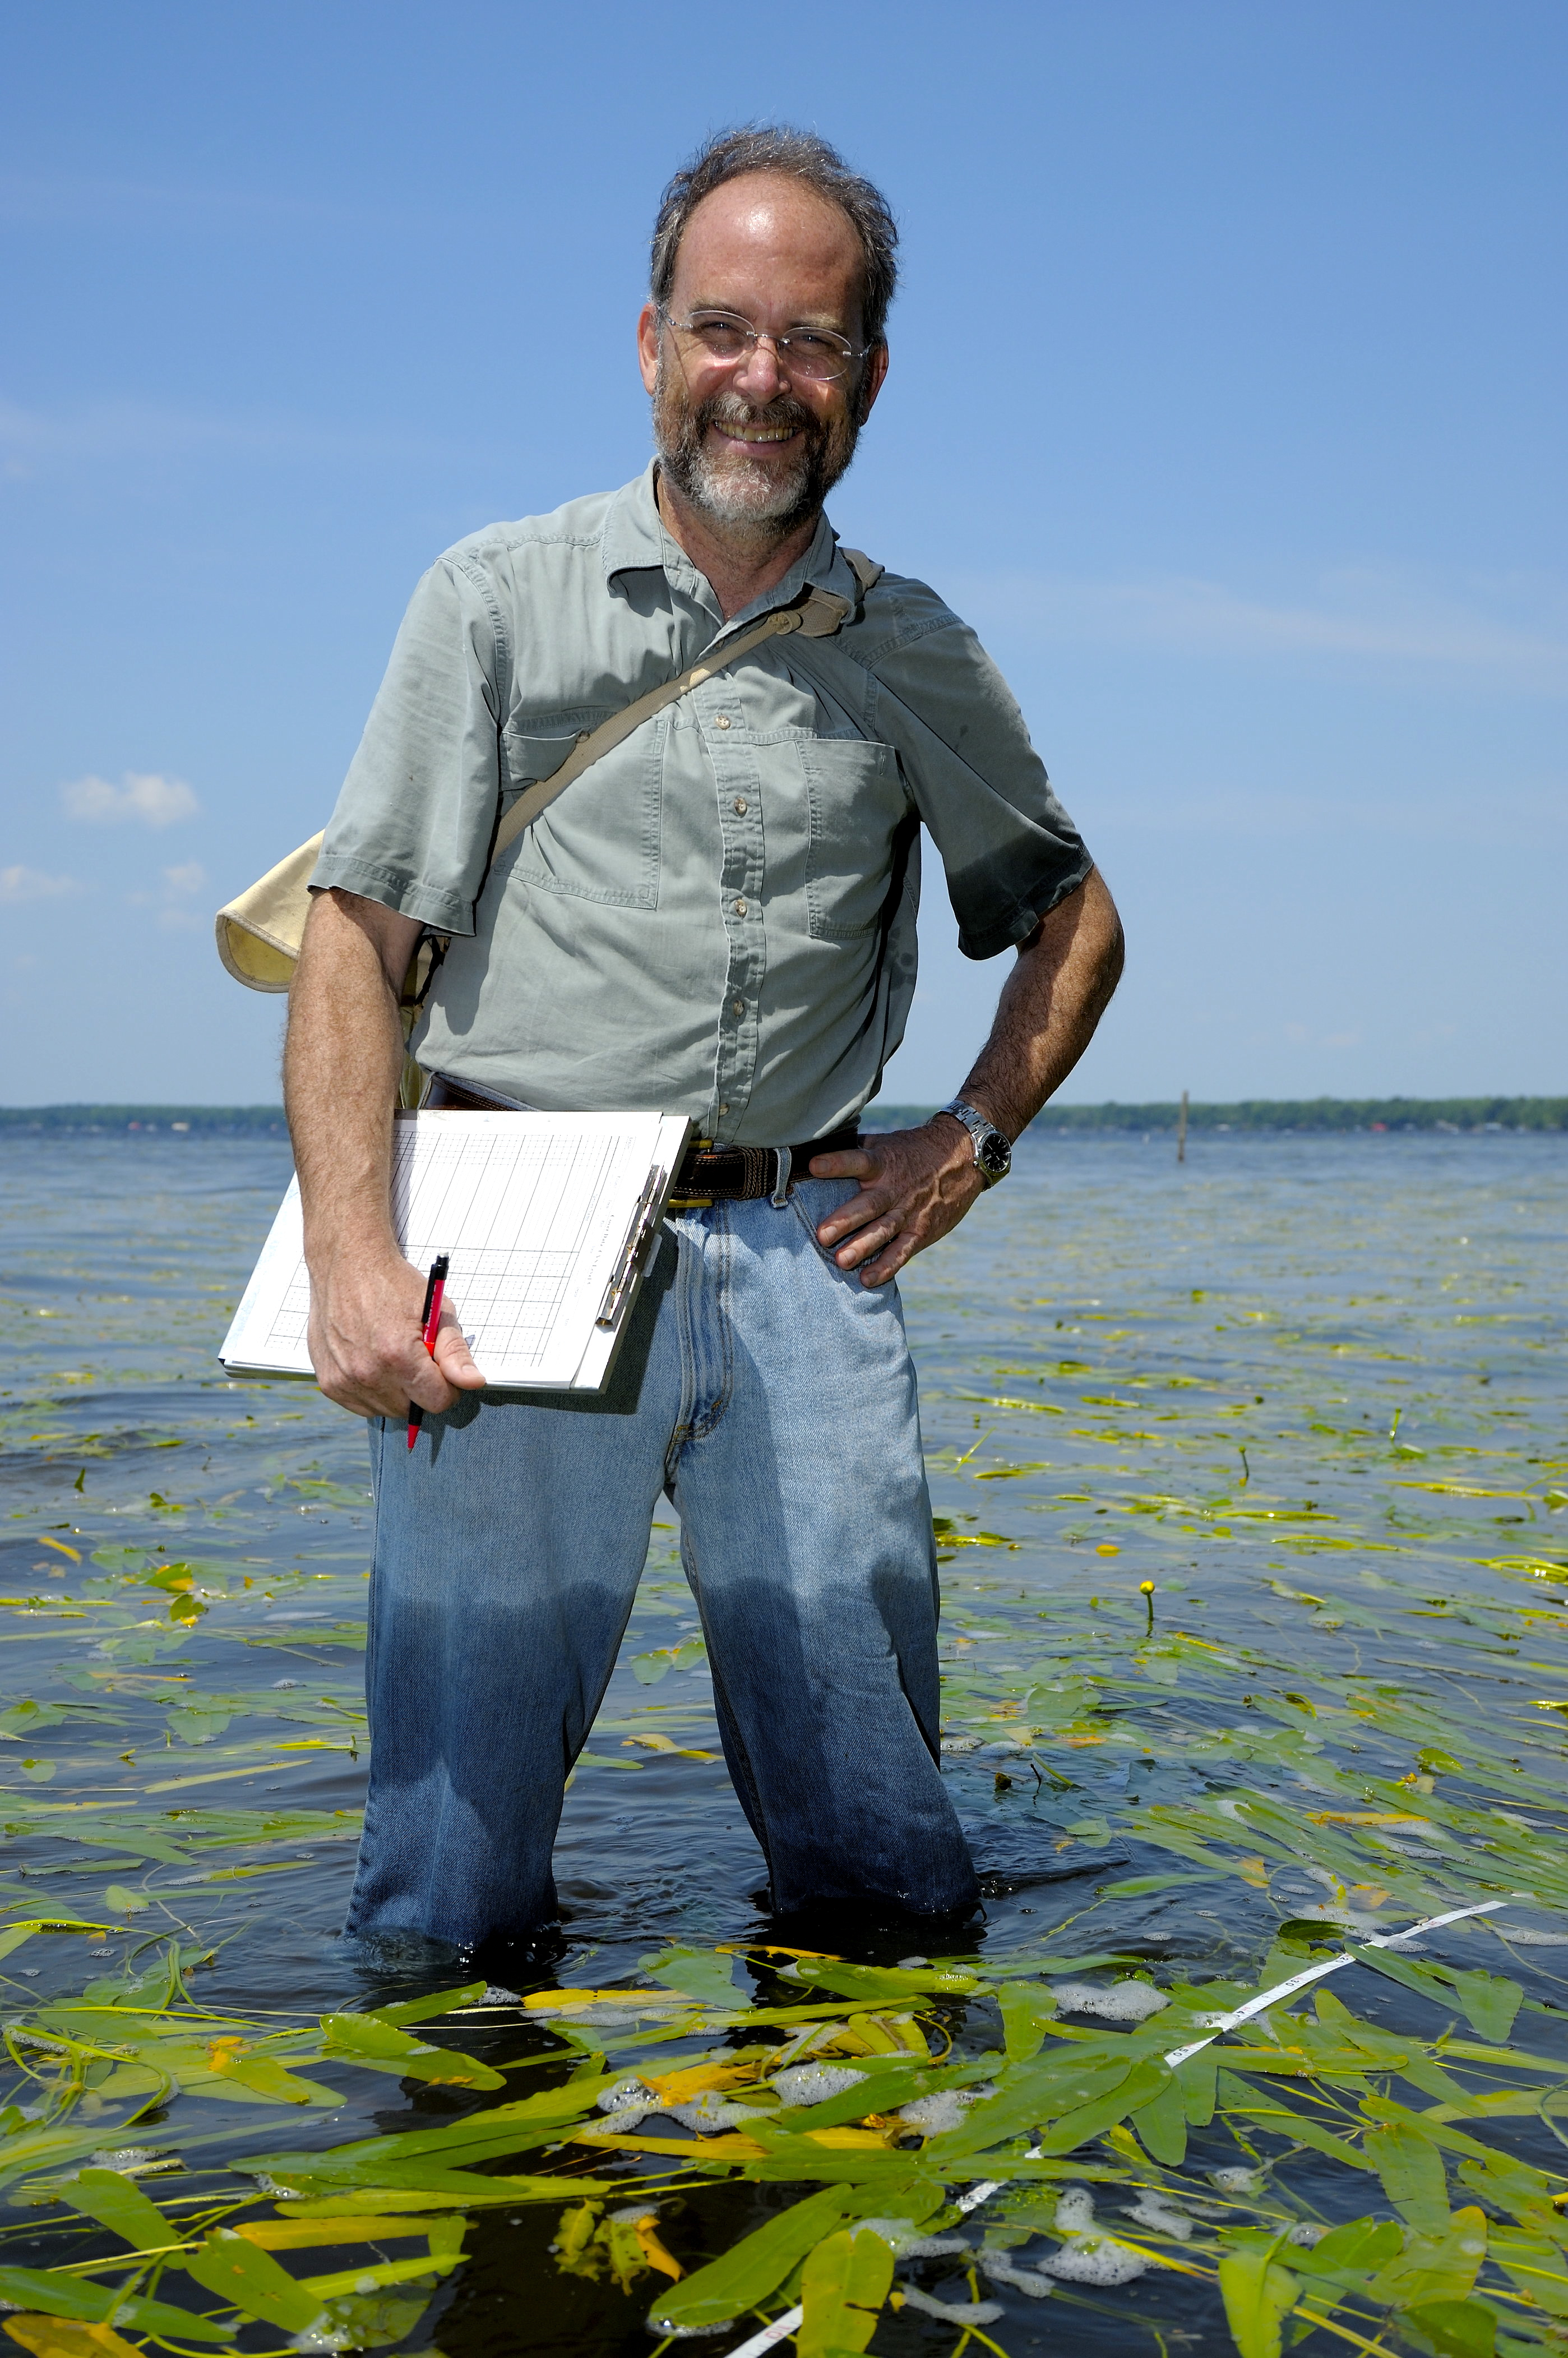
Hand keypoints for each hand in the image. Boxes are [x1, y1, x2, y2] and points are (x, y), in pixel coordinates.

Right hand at [305, 1244, 487, 1419]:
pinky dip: (372, 1391)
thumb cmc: (392, 1283)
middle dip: (420, 1389)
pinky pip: (361, 1405)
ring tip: (391, 1356)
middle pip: (412, 1408)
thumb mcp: (436, 1310)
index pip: (438, 1401)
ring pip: (387, 1410)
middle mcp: (368, 1373)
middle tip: (415, 1357)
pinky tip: (372, 1362)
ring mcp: (344, 1381)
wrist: (347, 1264)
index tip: (441, 1369)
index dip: (447, 1387)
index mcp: (398, 1356)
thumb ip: (455, 1352)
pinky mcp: (329, 1382)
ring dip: (396, 1392)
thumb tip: (474, 1382)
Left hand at [806, 1118, 986, 1287]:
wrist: (963, 1158)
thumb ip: (855, 1149)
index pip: (858, 1160)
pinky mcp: (922, 1230)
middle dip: (845, 1220)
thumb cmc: (912, 1151)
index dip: (837, 1163)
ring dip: (863, 1247)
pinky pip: (903, 1250)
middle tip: (822, 1235)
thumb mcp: (886, 1143)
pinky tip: (868, 1279)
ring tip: (842, 1262)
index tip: (813, 1166)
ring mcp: (909, 1211)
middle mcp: (894, 1188)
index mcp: (883, 1162)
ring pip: (884, 1231)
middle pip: (869, 1204)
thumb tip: (814, 1148)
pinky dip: (887, 1266)